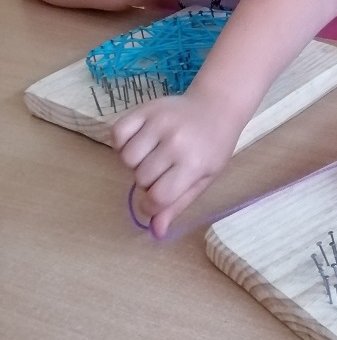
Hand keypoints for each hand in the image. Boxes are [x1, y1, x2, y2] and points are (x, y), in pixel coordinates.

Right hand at [112, 92, 239, 237]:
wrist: (217, 107)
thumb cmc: (212, 147)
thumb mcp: (203, 179)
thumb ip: (178, 204)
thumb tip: (156, 232)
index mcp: (193, 164)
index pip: (158, 197)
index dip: (151, 206)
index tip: (155, 201)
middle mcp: (176, 142)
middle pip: (141, 178)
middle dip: (148, 181)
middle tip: (163, 170)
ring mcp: (159, 123)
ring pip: (126, 158)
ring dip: (134, 163)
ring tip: (151, 155)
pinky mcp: (145, 109)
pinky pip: (117, 133)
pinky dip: (121, 142)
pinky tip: (139, 141)